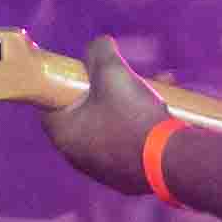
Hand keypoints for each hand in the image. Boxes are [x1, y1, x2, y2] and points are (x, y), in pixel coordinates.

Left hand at [44, 34, 166, 199]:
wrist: (170, 160)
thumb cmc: (132, 115)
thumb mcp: (113, 72)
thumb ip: (99, 52)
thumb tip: (98, 44)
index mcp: (63, 134)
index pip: (51, 101)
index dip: (66, 82)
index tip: (85, 73)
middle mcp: (76, 155)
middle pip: (85, 112)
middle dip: (106, 91)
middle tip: (124, 78)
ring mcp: (101, 169)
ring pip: (109, 126)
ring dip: (127, 105)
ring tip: (154, 88)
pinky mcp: (124, 177)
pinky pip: (126, 143)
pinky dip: (138, 126)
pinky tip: (162, 112)